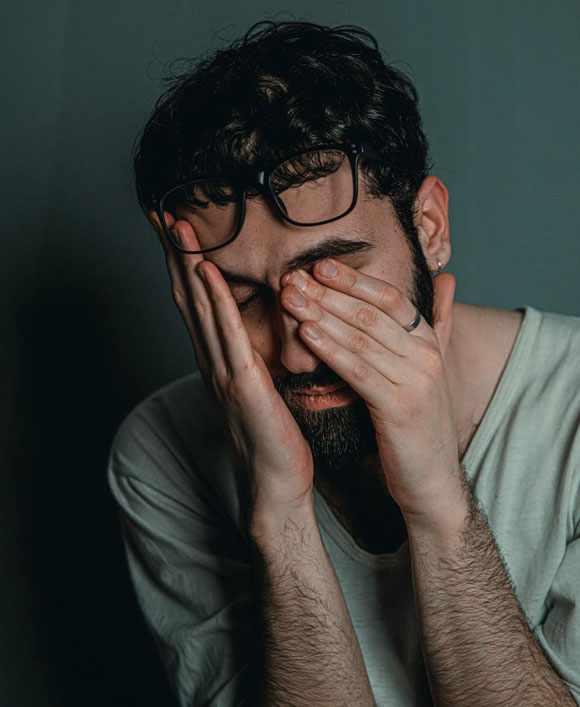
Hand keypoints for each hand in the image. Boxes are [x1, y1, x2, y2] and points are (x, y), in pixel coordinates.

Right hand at [147, 211, 314, 517]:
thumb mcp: (259, 387)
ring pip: (200, 308)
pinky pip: (228, 334)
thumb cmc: (273, 435)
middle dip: (174, 255)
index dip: (182, 264)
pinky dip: (215, 300)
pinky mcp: (242, 383)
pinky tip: (206, 270)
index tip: (174, 229)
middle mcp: (212, 361)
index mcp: (218, 360)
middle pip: (187, 298)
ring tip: (178, 227)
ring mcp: (223, 371)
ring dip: (187, 265)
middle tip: (161, 213)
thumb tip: (249, 334)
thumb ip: (248, 358)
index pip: (195, 303)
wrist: (277, 479)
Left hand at [279, 257, 463, 519]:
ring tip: (290, 300)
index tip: (319, 266)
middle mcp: (426, 356)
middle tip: (292, 278)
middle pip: (371, 314)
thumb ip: (438, 324)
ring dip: (321, 315)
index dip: (355, 280)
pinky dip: (331, 350)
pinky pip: (359, 371)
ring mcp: (416, 380)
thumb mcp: (429, 369)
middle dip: (328, 293)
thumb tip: (448, 280)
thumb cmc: (419, 424)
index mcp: (429, 343)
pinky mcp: (400, 407)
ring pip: (361, 338)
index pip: (390, 299)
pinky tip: (307, 335)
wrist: (432, 478)